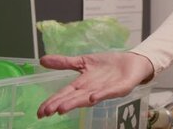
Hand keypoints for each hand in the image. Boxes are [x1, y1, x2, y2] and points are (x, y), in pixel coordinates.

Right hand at [36, 52, 153, 117]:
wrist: (132, 61)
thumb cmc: (108, 65)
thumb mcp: (83, 61)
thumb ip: (64, 63)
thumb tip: (42, 60)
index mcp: (83, 84)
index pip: (65, 94)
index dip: (52, 102)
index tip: (40, 111)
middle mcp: (92, 89)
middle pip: (74, 98)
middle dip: (61, 105)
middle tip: (46, 112)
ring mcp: (106, 89)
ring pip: (89, 97)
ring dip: (76, 103)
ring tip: (62, 109)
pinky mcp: (120, 87)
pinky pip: (110, 92)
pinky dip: (101, 95)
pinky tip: (92, 98)